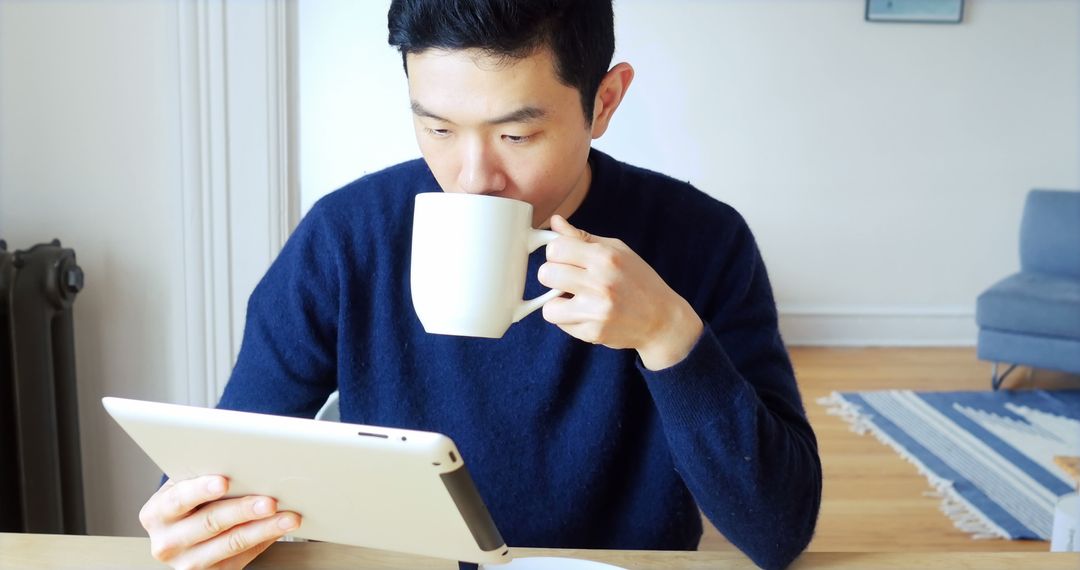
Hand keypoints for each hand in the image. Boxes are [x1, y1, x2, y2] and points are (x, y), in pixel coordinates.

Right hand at [139, 475, 300, 569]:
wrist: (182, 537)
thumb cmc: (189, 503)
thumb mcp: (185, 487)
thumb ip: (202, 477)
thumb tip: (243, 462)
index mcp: (156, 513)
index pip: (179, 499)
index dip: (201, 489)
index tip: (224, 481)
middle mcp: (167, 542)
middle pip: (210, 523)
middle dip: (243, 509)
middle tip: (270, 501)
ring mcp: (188, 562)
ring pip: (232, 543)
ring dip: (264, 528)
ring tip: (287, 517)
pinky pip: (242, 557)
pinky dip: (265, 540)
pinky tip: (279, 529)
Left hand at [539, 215, 703, 369]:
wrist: (662, 319)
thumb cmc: (639, 280)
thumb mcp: (617, 251)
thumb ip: (582, 238)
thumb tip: (554, 222)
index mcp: (605, 257)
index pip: (556, 248)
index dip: (555, 253)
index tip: (564, 258)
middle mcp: (600, 283)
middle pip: (546, 274)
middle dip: (552, 276)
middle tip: (566, 280)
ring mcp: (596, 310)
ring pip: (549, 307)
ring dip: (557, 304)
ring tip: (573, 300)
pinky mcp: (593, 332)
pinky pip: (562, 325)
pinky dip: (569, 319)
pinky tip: (586, 313)